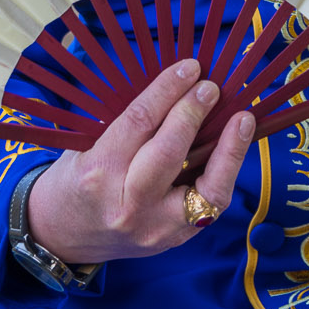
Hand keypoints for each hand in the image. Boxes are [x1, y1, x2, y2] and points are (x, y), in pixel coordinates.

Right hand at [26, 59, 255, 265]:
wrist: (65, 235)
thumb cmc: (77, 181)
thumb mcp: (87, 145)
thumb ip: (126, 123)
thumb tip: (175, 88)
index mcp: (98, 171)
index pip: (139, 121)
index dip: (168, 90)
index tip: (189, 68)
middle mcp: (127, 203)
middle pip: (169, 152)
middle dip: (193, 113)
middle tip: (210, 87)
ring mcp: (154, 228)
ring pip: (204, 190)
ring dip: (230, 151)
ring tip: (243, 121)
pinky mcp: (173, 240)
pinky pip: (211, 207)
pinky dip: (225, 175)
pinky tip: (235, 151)